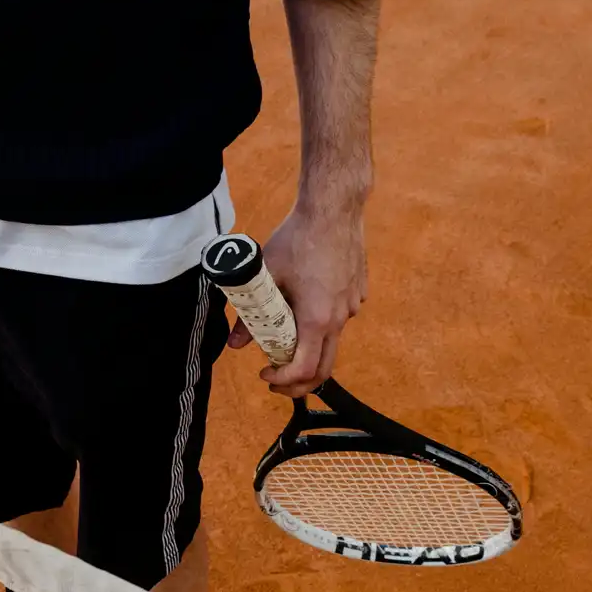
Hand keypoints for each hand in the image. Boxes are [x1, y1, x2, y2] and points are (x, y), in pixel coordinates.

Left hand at [228, 205, 368, 396]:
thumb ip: (249, 315)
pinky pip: (339, 318)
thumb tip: (234, 343)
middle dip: (299, 382)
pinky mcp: (357, 293)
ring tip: (284, 338)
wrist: (333, 209)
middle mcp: (339, 318)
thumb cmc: (298, 239)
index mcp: (317, 320)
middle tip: (275, 378)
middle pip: (324, 368)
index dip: (283, 380)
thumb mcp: (265, 277)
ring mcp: (352, 306)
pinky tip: (303, 302)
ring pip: (332, 342)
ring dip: (309, 350)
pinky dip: (321, 325)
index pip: (304, 370)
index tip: (264, 372)